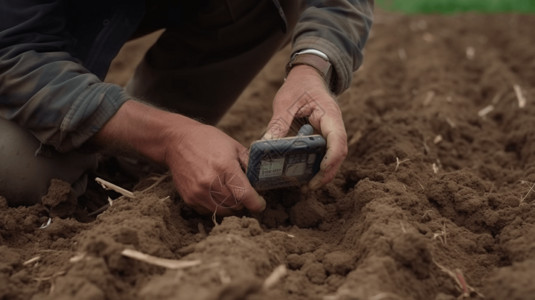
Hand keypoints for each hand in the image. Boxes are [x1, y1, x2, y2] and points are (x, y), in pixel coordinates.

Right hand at [95, 100, 264, 214]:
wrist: (177, 141)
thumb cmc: (208, 141)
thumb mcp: (234, 146)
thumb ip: (249, 164)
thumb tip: (262, 181)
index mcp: (225, 167)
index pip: (245, 195)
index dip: (257, 203)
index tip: (260, 204)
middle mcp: (211, 182)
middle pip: (236, 206)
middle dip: (244, 202)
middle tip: (244, 194)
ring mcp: (198, 192)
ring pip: (223, 211)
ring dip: (231, 206)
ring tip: (231, 193)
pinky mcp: (189, 198)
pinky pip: (209, 211)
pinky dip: (216, 206)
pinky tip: (216, 193)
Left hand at [264, 65, 347, 188]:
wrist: (308, 76)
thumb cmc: (299, 86)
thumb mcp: (285, 102)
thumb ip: (278, 123)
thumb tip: (266, 145)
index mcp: (329, 114)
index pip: (337, 140)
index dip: (331, 158)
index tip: (320, 171)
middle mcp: (334, 125)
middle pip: (338, 154)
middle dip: (327, 172)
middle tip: (310, 187)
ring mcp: (331, 132)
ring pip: (333, 156)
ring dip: (323, 172)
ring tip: (307, 186)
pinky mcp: (323, 137)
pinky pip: (324, 153)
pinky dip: (317, 165)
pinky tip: (304, 174)